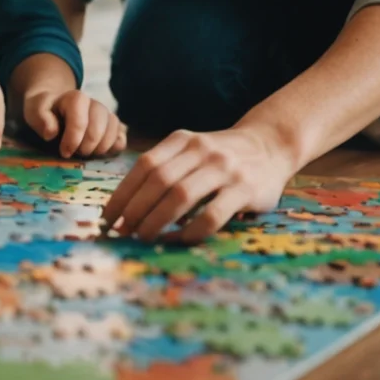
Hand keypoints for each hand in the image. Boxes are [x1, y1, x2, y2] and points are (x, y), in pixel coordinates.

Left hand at [21, 88, 126, 158]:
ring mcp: (107, 115)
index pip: (80, 119)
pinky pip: (122, 138)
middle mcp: (95, 104)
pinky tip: (100, 152)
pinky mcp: (114, 127)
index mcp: (75, 98)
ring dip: (101, 147)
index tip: (64, 152)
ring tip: (86, 153)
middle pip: (100, 126)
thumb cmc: (45, 110)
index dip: (73, 138)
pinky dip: (114, 147)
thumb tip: (51, 133)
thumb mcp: (35, 110)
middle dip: (87, 145)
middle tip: (76, 153)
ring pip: (114, 130)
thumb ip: (40, 118)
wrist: (55, 106)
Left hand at [100, 124, 295, 243]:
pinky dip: (192, 230)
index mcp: (181, 140)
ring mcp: (225, 168)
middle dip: (135, 209)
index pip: (144, 166)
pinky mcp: (246, 189)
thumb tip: (128, 207)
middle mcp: (201, 150)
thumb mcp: (191, 150)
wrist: (271, 145)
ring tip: (143, 237)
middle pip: (158, 181)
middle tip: (121, 231)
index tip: (108, 216)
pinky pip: (213, 214)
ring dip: (157, 220)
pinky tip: (180, 240)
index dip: (123, 193)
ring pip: (181, 195)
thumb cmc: (220, 156)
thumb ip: (165, 168)